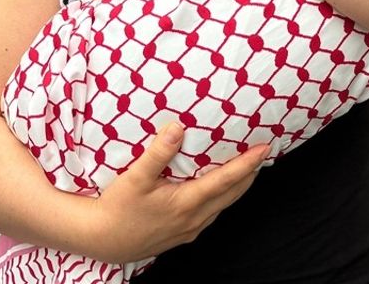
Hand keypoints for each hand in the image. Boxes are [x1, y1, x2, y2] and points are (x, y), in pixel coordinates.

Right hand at [85, 122, 267, 262]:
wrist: (103, 241)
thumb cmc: (118, 208)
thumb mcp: (135, 177)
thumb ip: (158, 152)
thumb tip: (177, 127)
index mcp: (186, 202)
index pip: (226, 180)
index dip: (247, 164)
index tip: (265, 149)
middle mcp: (194, 218)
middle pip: (232, 194)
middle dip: (250, 173)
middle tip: (262, 153)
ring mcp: (190, 229)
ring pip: (224, 205)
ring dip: (238, 186)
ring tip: (247, 168)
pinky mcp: (183, 234)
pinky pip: (212, 214)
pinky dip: (222, 198)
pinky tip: (218, 189)